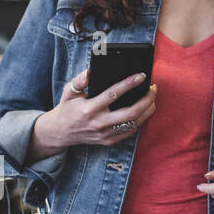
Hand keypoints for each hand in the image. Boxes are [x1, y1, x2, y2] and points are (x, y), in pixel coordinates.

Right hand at [35, 68, 157, 152]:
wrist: (59, 133)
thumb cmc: (67, 109)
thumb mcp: (68, 92)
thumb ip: (79, 81)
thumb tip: (90, 72)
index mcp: (89, 109)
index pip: (113, 94)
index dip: (129, 84)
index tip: (141, 76)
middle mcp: (99, 123)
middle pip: (131, 113)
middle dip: (147, 99)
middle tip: (153, 88)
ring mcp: (105, 134)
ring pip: (134, 123)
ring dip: (148, 109)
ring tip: (152, 97)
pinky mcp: (109, 141)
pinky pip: (130, 131)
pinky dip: (140, 120)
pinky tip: (144, 109)